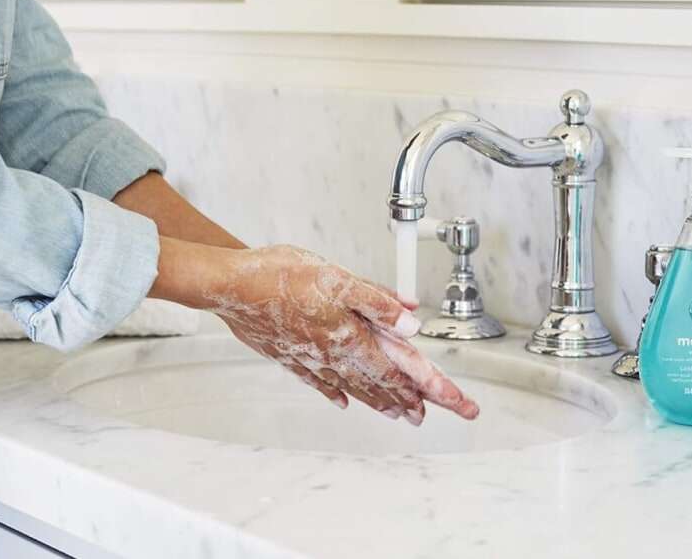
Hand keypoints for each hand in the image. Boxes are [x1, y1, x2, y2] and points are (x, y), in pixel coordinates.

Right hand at [175, 244, 478, 424]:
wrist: (231, 286)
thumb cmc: (281, 277)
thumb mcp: (339, 279)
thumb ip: (377, 303)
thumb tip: (412, 324)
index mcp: (353, 337)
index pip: (404, 370)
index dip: (435, 387)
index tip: (460, 403)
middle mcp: (336, 355)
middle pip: (384, 385)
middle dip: (414, 401)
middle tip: (437, 414)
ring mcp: (312, 359)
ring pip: (355, 387)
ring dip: (380, 402)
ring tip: (399, 415)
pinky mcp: (290, 356)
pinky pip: (320, 382)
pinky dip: (335, 392)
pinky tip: (341, 401)